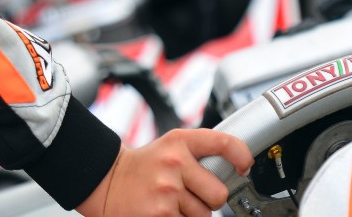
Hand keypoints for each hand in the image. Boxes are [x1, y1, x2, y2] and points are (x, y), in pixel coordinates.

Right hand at [77, 131, 251, 216]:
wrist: (107, 182)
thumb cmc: (143, 168)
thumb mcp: (168, 149)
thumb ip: (197, 155)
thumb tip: (233, 170)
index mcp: (179, 142)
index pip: (223, 143)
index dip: (241, 155)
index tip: (244, 165)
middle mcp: (174, 164)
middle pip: (219, 193)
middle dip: (210, 199)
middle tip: (191, 194)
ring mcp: (167, 191)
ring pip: (204, 215)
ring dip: (192, 214)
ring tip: (172, 202)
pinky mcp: (161, 215)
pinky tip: (165, 211)